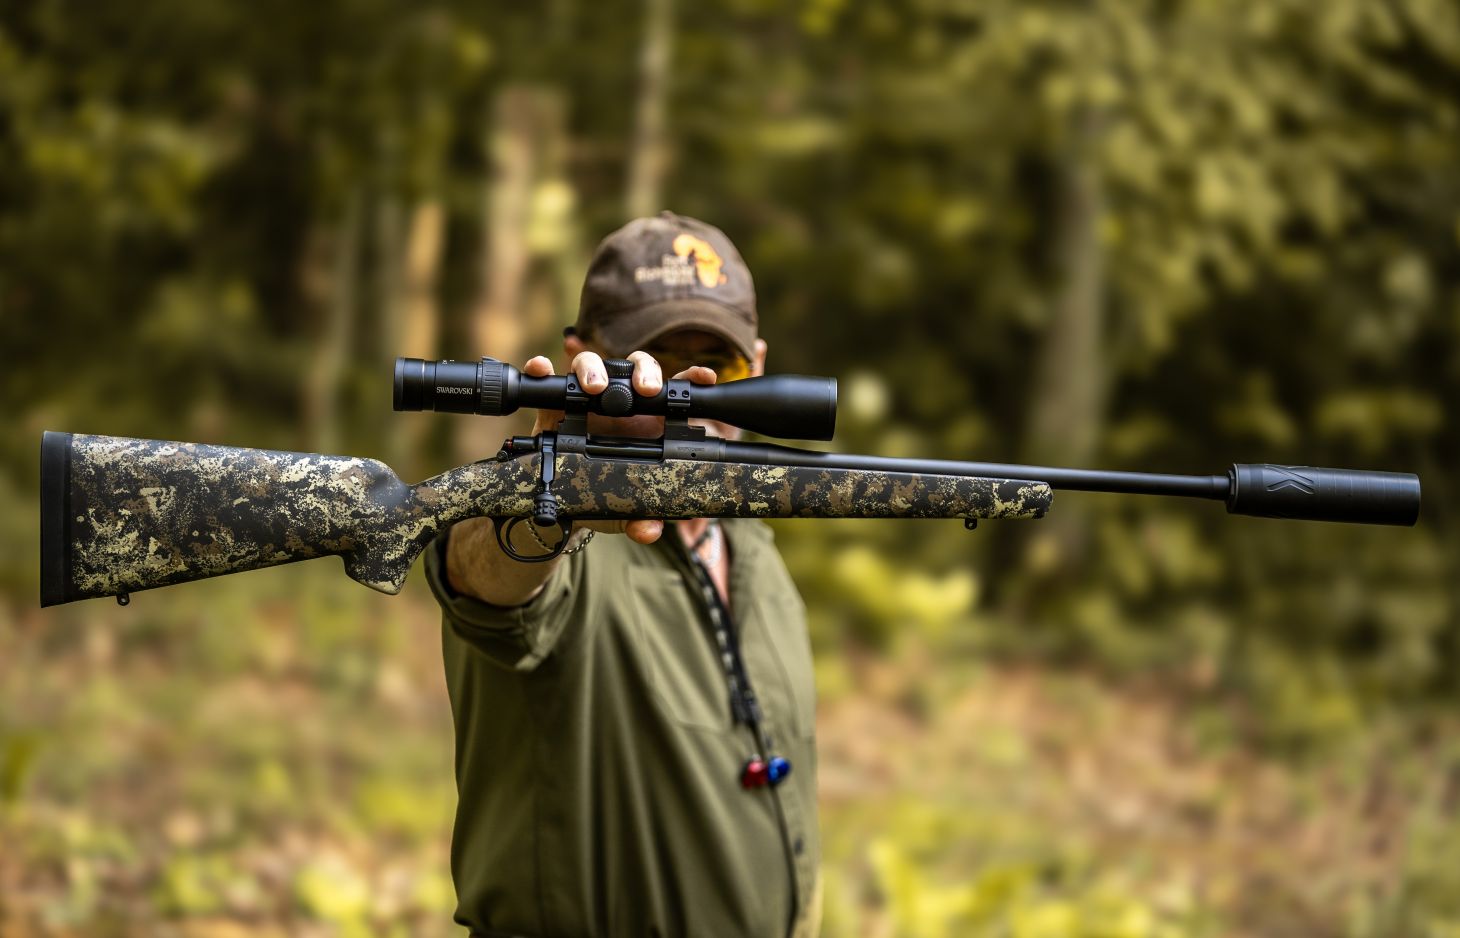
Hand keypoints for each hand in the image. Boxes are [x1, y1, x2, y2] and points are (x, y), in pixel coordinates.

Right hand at [519, 350, 718, 544]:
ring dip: (595, 369)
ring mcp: (587, 402)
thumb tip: (648, 530)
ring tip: (595, 387)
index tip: (703, 377)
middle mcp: (621, 405)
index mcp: (649, 423)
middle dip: (644, 371)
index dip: (691, 379)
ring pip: (594, 366)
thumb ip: (641, 520)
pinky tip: (541, 367)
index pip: (675, 394)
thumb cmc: (606, 499)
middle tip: (645, 389)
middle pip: (636, 369)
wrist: (565, 506)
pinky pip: (546, 381)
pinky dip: (542, 370)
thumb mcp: (626, 512)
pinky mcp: (553, 407)